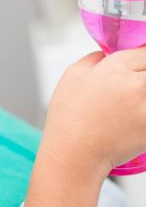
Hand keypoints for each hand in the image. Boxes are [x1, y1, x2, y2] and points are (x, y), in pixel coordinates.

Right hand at [42, 47, 145, 178]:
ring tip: (135, 100)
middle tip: (135, 87)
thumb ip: (92, 59)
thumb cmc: (68, 118)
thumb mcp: (70, 77)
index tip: (139, 64)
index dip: (142, 57)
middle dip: (144, 74)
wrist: (75, 154)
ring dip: (145, 93)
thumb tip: (106, 54)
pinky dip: (145, 114)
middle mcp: (135, 85)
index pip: (145, 51)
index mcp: (114, 68)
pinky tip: (135, 117)